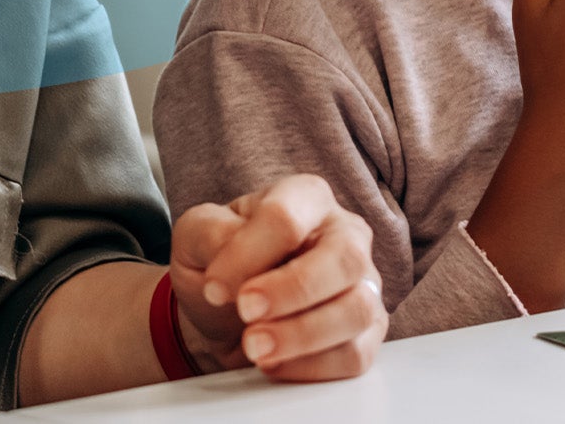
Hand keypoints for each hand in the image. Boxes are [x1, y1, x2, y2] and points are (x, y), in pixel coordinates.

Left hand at [168, 173, 384, 381]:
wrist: (227, 312)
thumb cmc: (220, 263)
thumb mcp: (196, 235)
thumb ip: (210, 235)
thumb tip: (231, 268)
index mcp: (306, 198)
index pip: (287, 218)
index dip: (247, 256)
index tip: (215, 288)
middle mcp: (346, 234)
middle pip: (344, 258)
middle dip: (292, 292)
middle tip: (246, 314)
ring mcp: (364, 283)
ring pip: (357, 309)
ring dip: (302, 336)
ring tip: (256, 349)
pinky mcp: (367, 330)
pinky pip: (356, 354)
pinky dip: (312, 367)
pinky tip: (276, 364)